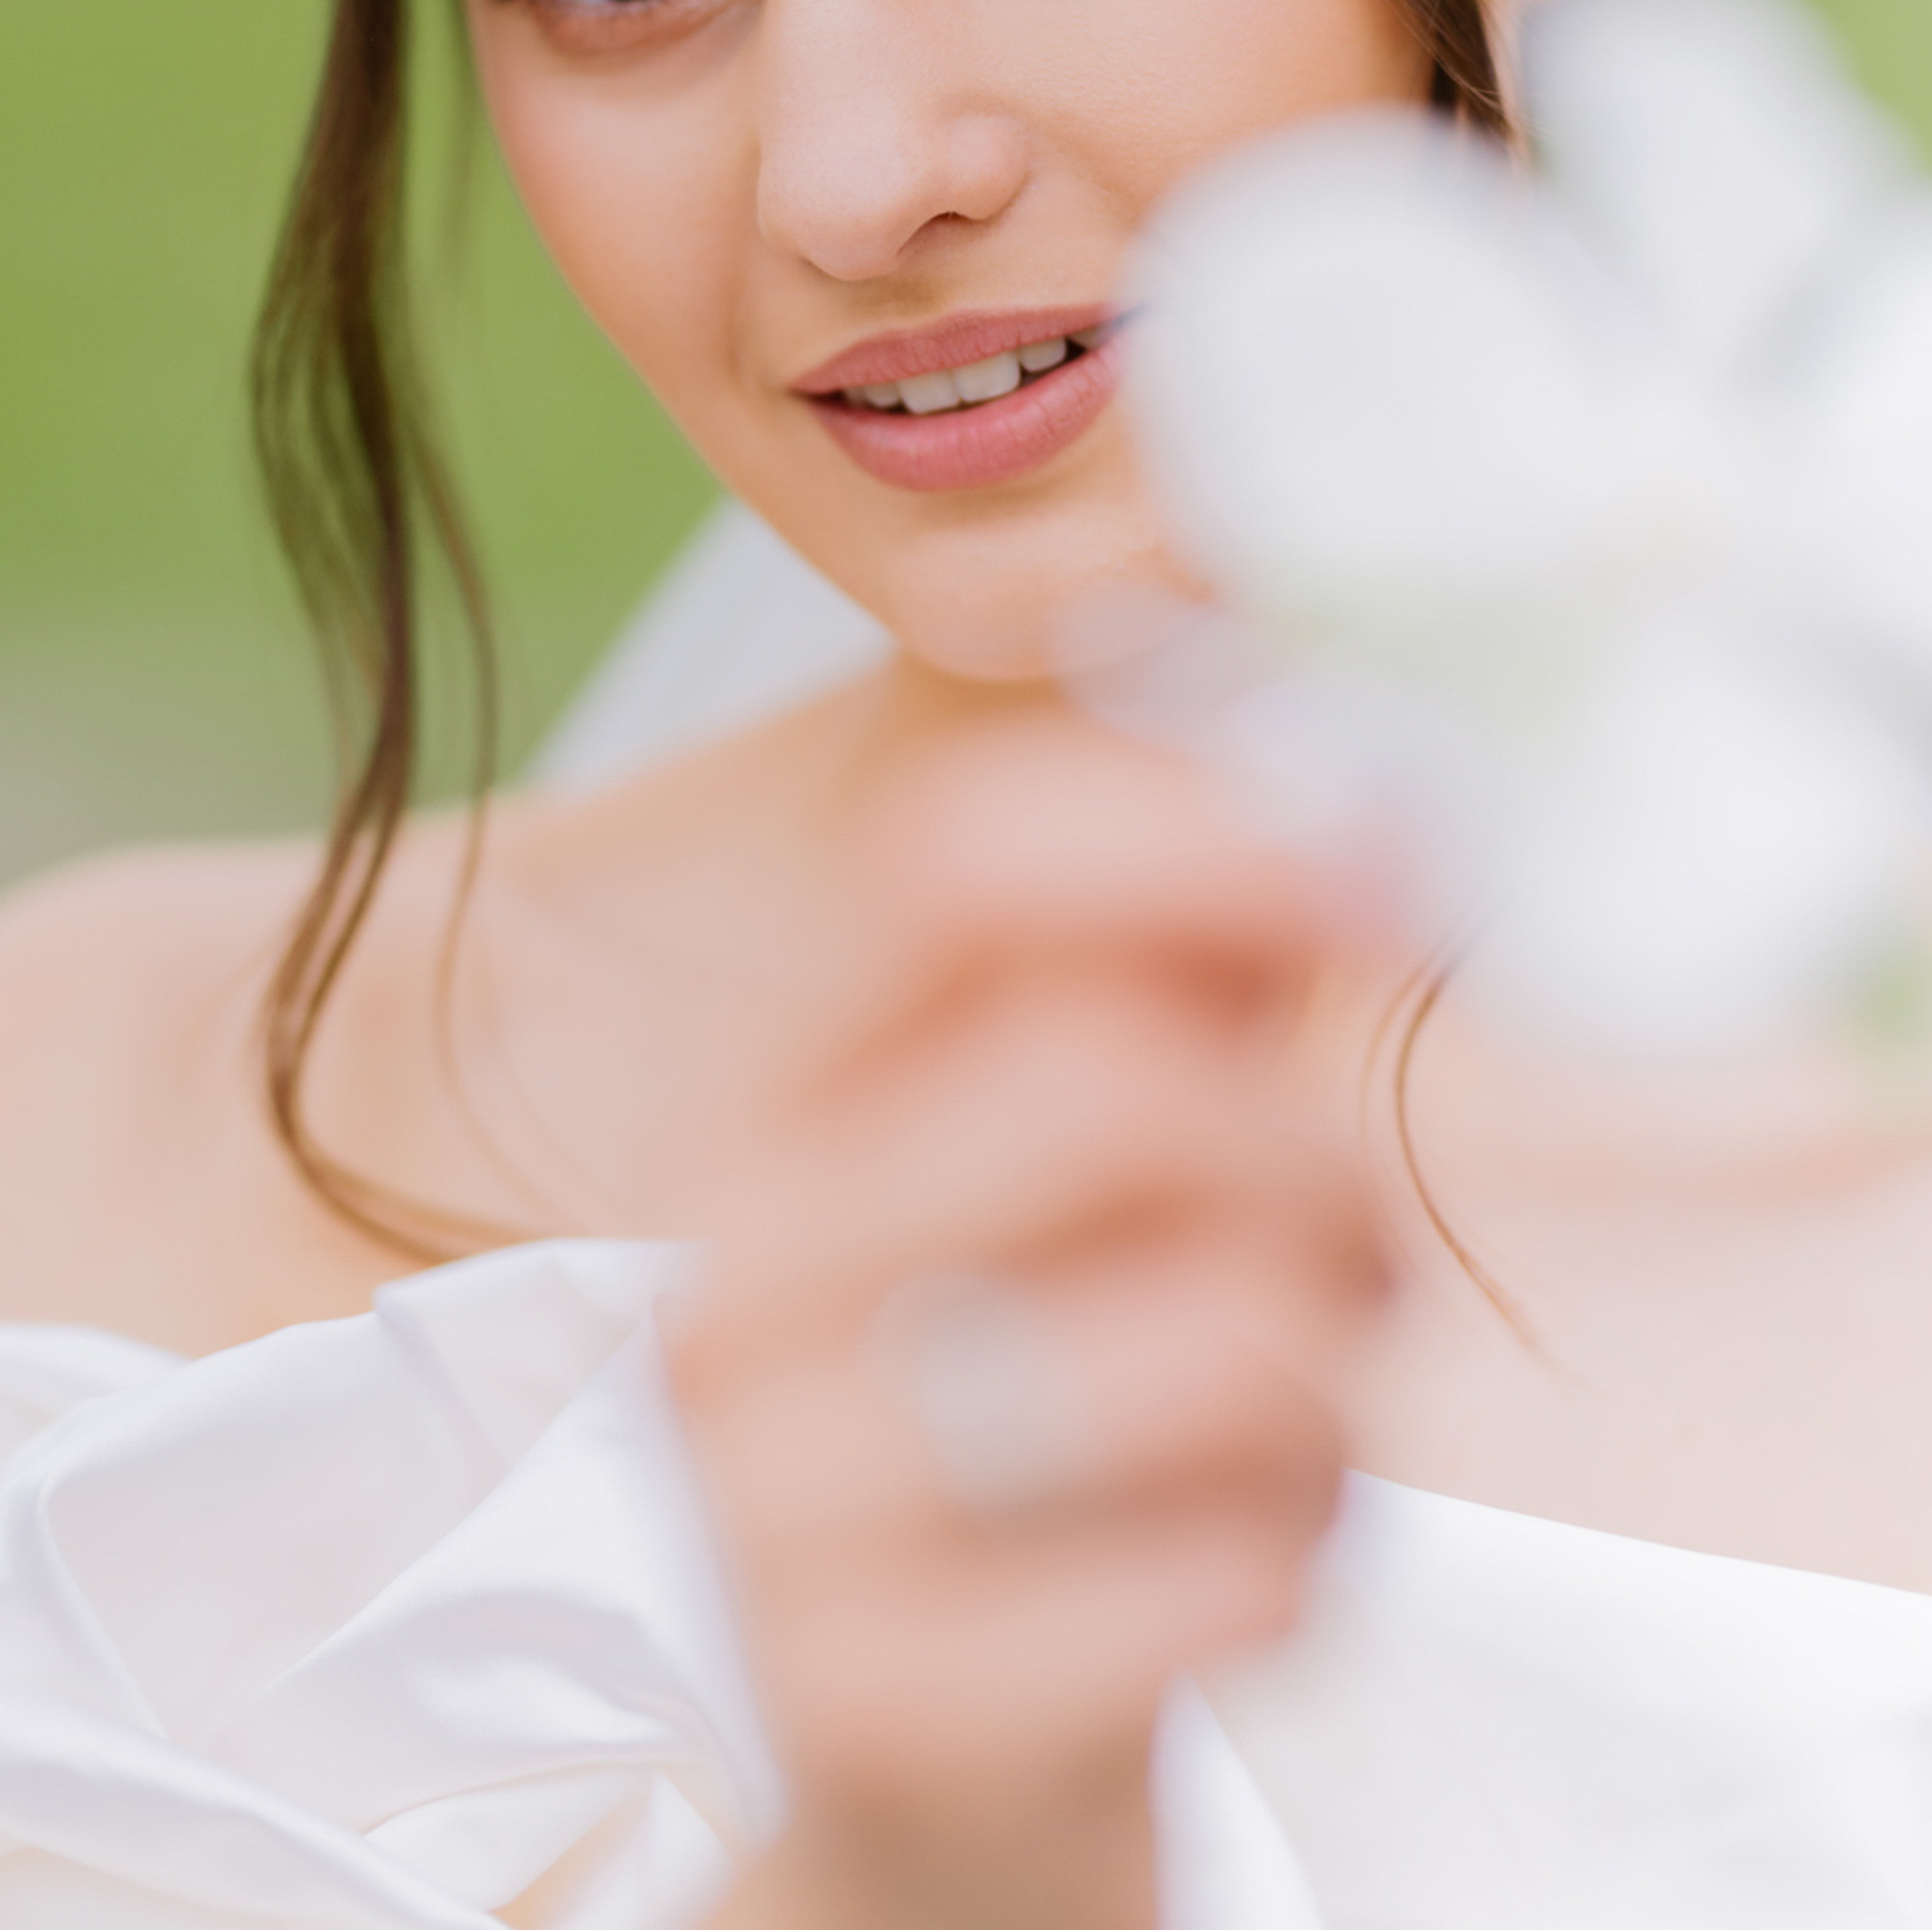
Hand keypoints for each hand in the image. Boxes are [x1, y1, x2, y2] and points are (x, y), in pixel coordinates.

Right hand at [670, 718, 1394, 1929]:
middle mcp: (745, 1275)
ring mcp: (782, 1506)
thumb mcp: (1075, 1185)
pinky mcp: (872, 1717)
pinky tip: (1227, 1567)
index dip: (1193, 831)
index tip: (1379, 867)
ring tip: (1287, 1417)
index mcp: (790, 1100)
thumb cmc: (1021, 1427)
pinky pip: (1230, 1575)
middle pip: (1116, 1080)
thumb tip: (1379, 789)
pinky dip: (1302, 1561)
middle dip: (1317, 1159)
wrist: (895, 1782)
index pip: (954, 866)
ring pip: (1226, 1337)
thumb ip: (1186, 978)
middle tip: (1341, 1248)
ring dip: (1338, 1375)